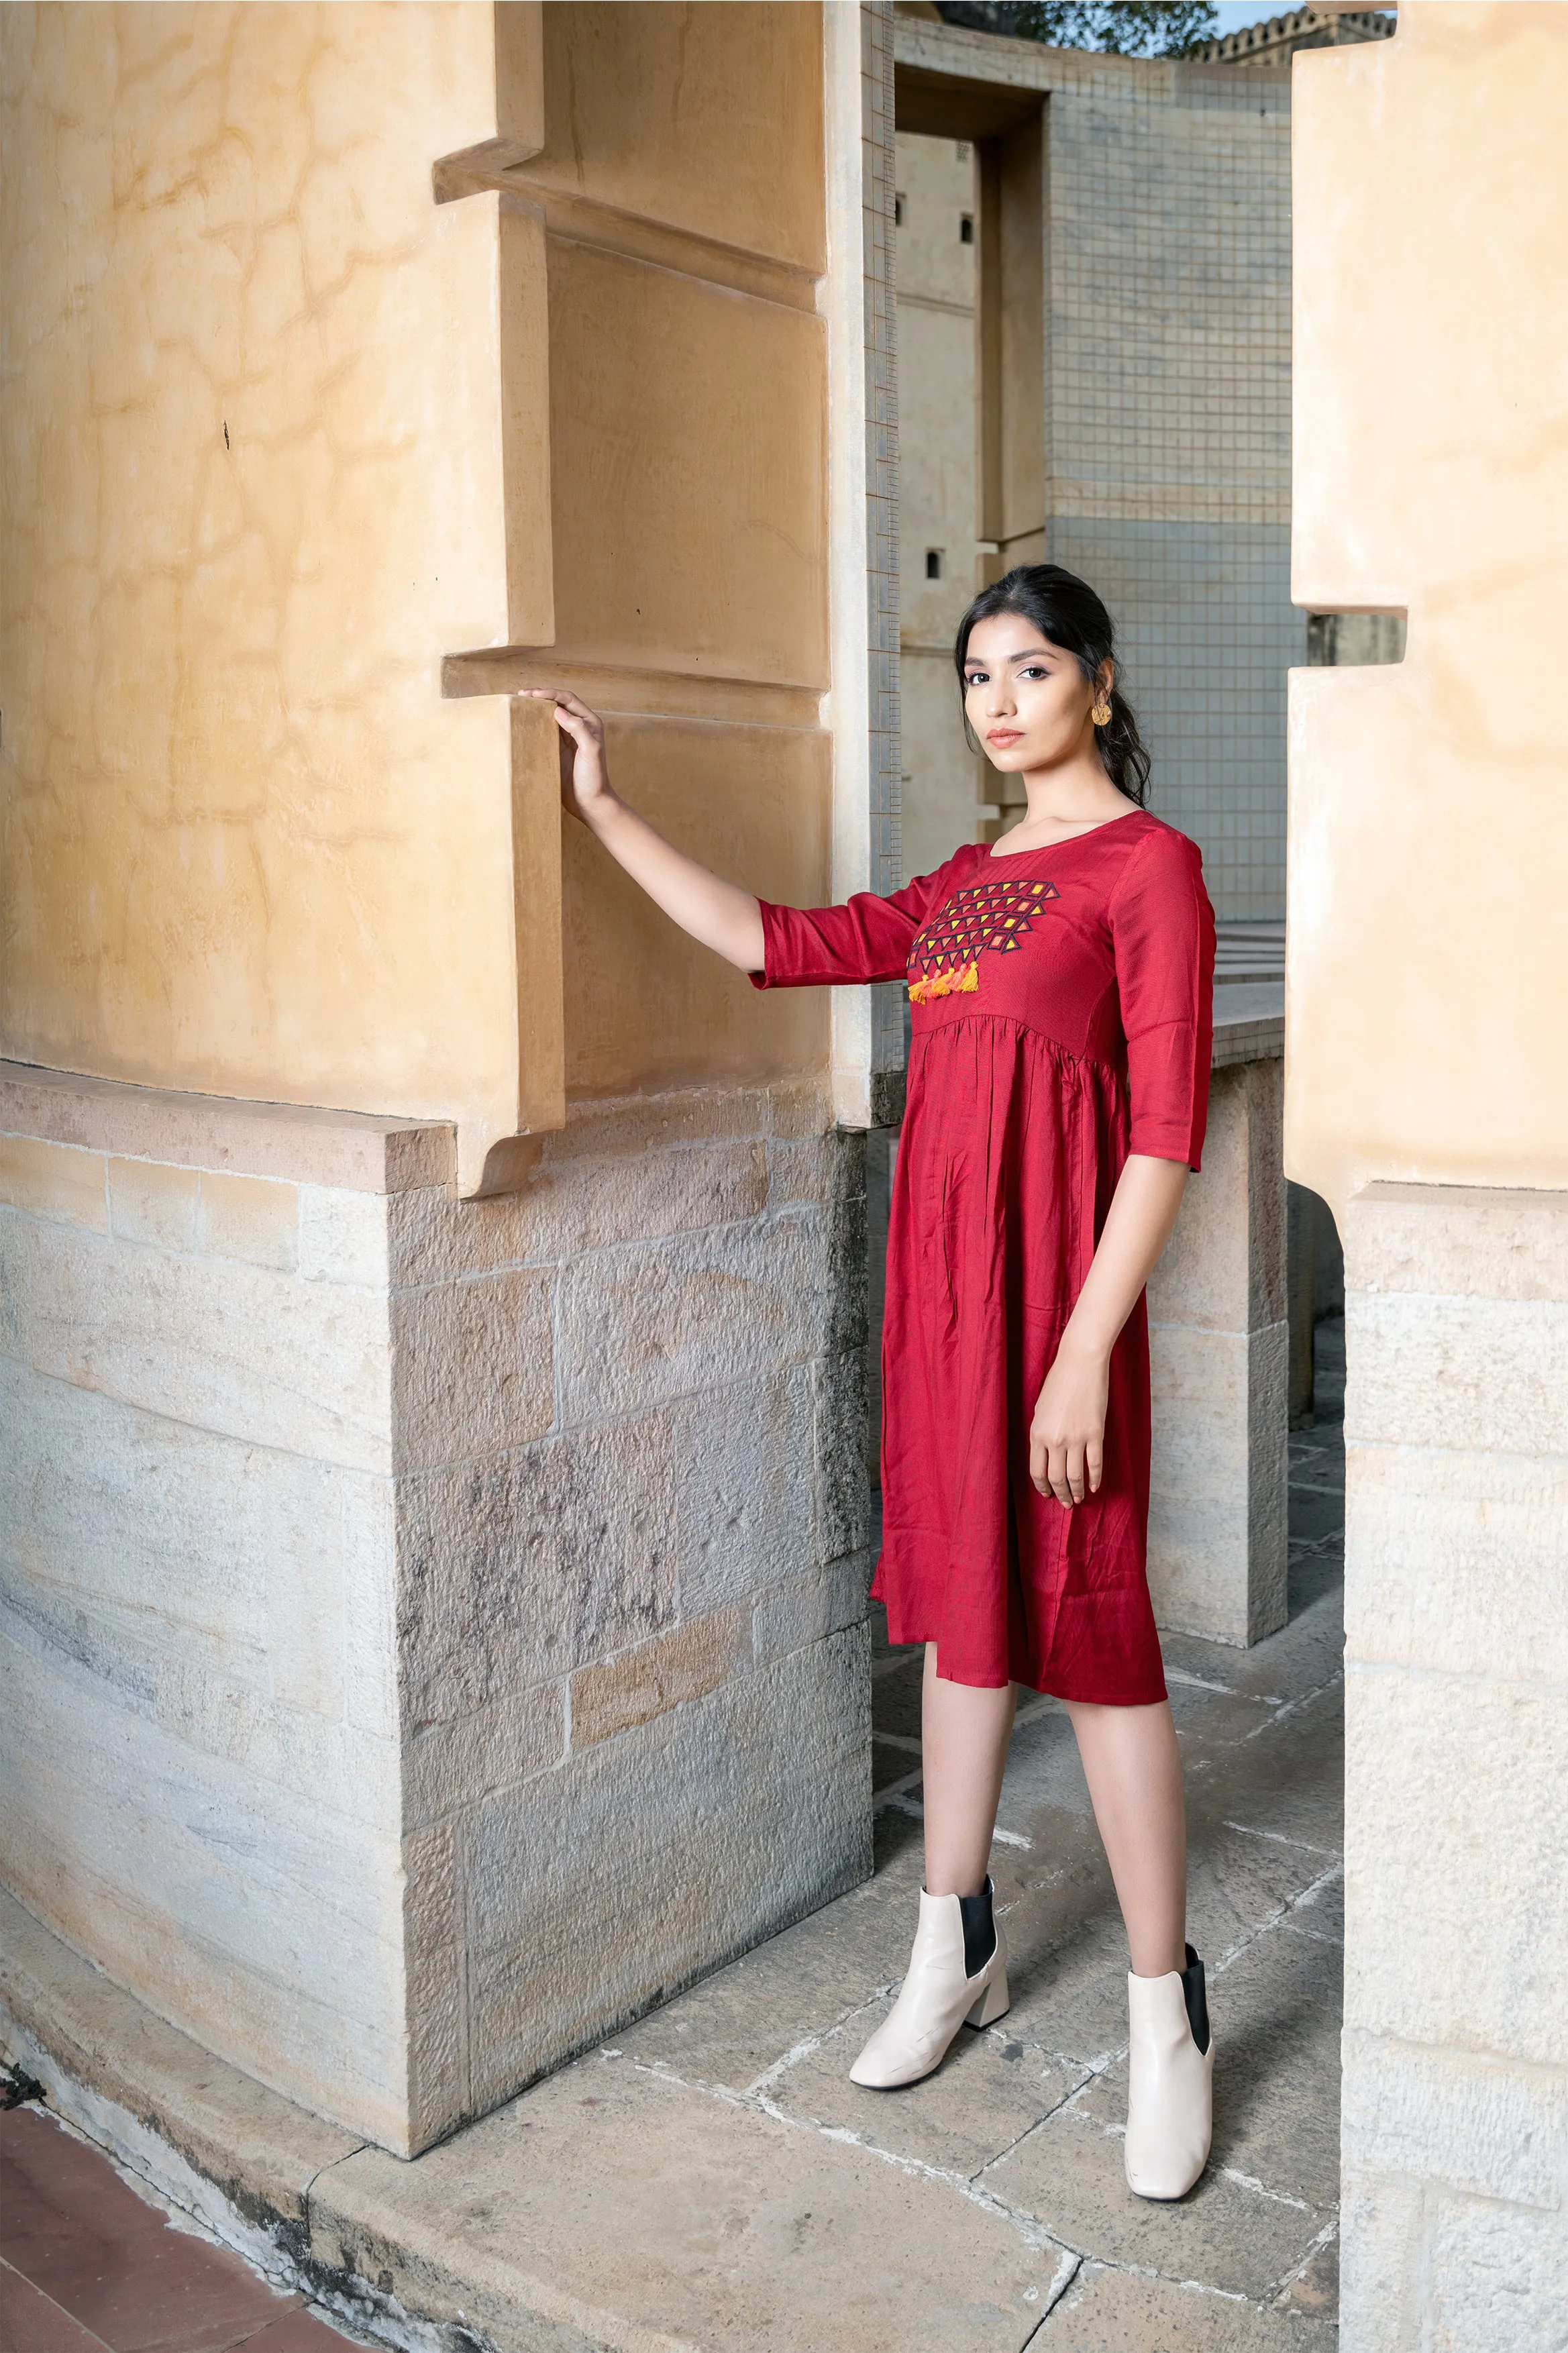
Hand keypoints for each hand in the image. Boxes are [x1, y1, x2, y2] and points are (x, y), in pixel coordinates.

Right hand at [521, 689, 612, 823]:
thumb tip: (558, 710)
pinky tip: (523, 723)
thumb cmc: (594, 779)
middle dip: (540, 696)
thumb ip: (578, 729)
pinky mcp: (557, 750)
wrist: (590, 803)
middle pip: (557, 704)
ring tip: (519, 704)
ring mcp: (566, 739)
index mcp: (589, 723)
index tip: (534, 693)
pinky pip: (544, 732)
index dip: (551, 693)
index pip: (568, 699)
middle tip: (521, 694)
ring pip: (549, 716)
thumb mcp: (590, 751)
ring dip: (536, 709)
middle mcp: (578, 727)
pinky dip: (534, 725)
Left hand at [1028, 1333, 1108, 1506]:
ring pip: (1075, 1476)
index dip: (1042, 1487)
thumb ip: (1041, 1433)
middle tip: (1066, 1504)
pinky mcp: (1095, 1433)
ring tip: (1079, 1499)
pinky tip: (1094, 1486)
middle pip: (1056, 1478)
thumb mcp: (1041, 1409)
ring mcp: (1076, 1438)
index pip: (1037, 1471)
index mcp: (1037, 1433)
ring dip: (1077, 1491)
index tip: (1047, 1495)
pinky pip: (1095, 1464)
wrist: (1080, 1364)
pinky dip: (1095, 1479)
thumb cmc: (1058, 1383)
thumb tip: (1047, 1455)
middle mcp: (1055, 1439)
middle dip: (1060, 1495)